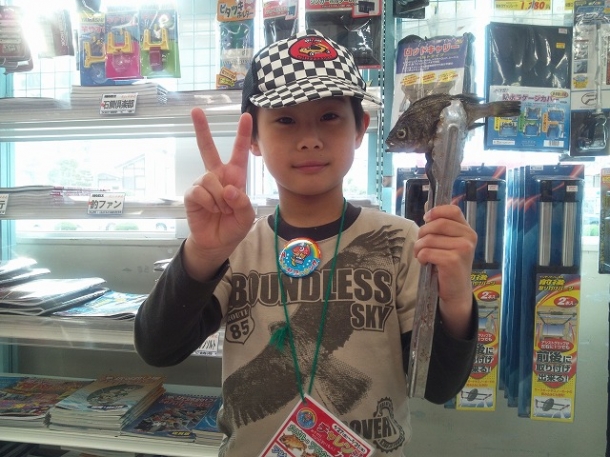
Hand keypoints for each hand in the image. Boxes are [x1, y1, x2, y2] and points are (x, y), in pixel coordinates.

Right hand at [182, 108, 255, 280]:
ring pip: (210, 179)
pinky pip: (200, 192)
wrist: (217, 243)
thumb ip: (242, 202)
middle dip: (202, 129)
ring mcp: (203, 184)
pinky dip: (209, 203)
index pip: (239, 152)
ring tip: (222, 210)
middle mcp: (218, 175)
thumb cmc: (234, 226)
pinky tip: (211, 210)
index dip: (243, 134)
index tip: (246, 116)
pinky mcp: (192, 194)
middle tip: (196, 110)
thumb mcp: (246, 216)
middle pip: (208, 149)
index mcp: (235, 176)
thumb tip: (228, 189)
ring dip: (219, 198)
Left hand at [414, 204, 476, 337]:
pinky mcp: (453, 260)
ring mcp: (462, 249)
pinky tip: (425, 263)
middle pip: (436, 224)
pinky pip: (427, 252)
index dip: (436, 211)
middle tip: (420, 245)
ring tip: (421, 256)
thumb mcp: (447, 242)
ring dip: (419, 248)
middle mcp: (468, 237)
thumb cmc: (448, 263)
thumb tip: (427, 204)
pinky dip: (421, 258)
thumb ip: (440, 225)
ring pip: (428, 239)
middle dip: (422, 233)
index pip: (452, 210)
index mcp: (467, 230)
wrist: (456, 290)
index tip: (426, 219)